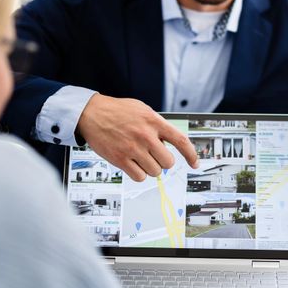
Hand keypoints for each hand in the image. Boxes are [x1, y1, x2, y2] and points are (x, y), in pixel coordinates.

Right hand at [76, 94, 198, 180]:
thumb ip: (157, 124)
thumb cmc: (117, 111)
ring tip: (141, 157)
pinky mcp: (120, 159)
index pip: (180, 140)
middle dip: (163, 161)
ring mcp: (133, 148)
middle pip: (168, 162)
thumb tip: (170, 142)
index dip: (191, 154)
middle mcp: (145, 135)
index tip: (195, 163)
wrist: (92, 113)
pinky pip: (139, 177)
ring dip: (150, 168)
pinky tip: (133, 164)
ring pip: (155, 171)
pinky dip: (138, 174)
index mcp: (153, 121)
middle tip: (155, 156)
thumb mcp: (142, 110)